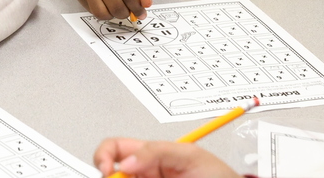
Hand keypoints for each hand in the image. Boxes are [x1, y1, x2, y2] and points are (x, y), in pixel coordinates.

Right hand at [60, 0, 150, 21]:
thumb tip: (146, 4)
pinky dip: (101, 10)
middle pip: (117, 8)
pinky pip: (91, 9)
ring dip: (113, 14)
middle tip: (130, 10)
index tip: (141, 12)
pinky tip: (106, 2)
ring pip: (103, 14)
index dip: (138, 8)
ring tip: (118, 7)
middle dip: (127, 13)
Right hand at [94, 139, 241, 177]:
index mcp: (150, 156)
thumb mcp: (190, 156)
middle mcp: (145, 176)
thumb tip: (126, 162)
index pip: (115, 149)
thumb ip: (157, 152)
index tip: (106, 169)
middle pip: (112, 175)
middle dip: (110, 177)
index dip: (104, 155)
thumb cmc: (219, 177)